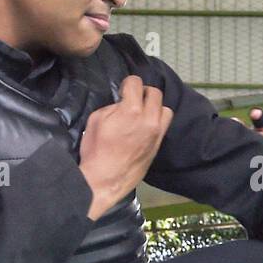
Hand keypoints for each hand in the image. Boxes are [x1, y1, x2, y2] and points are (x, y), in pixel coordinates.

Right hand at [79, 75, 173, 219]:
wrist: (105, 180)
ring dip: (155, 107)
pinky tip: (145, 126)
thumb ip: (113, 107)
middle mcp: (149, 119)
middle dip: (143, 92)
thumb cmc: (96, 150)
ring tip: (143, 113)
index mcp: (131, 111)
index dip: (127, 84)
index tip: (123, 91)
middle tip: (133, 100)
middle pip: (155, 93)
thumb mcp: (96, 120)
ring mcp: (157, 133)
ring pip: (165, 108)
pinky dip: (157, 120)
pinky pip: (165, 125)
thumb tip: (123, 104)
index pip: (136, 82)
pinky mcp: (159, 144)